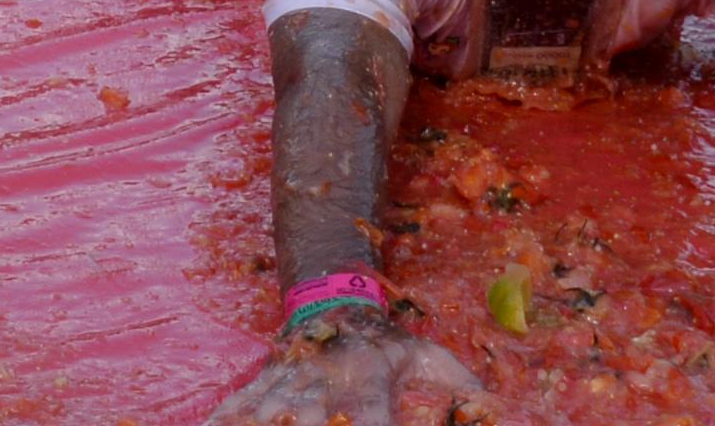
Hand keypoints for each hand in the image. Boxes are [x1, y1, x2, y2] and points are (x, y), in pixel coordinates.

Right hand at [204, 313, 485, 425]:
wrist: (329, 300)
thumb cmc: (383, 343)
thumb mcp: (423, 354)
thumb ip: (457, 381)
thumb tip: (495, 401)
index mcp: (362, 380)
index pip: (368, 421)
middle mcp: (318, 385)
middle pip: (309, 423)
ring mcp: (282, 386)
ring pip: (265, 417)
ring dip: (263, 424)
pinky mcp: (256, 388)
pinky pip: (230, 410)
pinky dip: (219, 421)